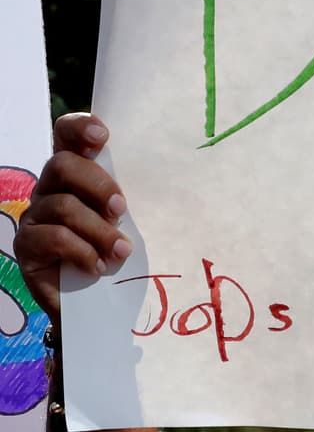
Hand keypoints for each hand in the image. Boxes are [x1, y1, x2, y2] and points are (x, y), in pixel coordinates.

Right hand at [15, 113, 131, 318]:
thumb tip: (167, 179)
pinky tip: (99, 267)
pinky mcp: (27, 247)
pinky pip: (53, 238)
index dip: (79, 127)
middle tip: (122, 208)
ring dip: (98, 229)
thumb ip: (128, 197)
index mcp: (74, 174)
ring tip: (122, 250)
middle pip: (62, 166)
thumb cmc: (117, 251)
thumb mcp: (128, 220)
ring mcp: (34, 217)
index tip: (103, 135)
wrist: (96, 304)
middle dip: (98, 184)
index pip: (65, 135)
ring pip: (62, 206)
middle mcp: (49, 188)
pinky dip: (83, 252)